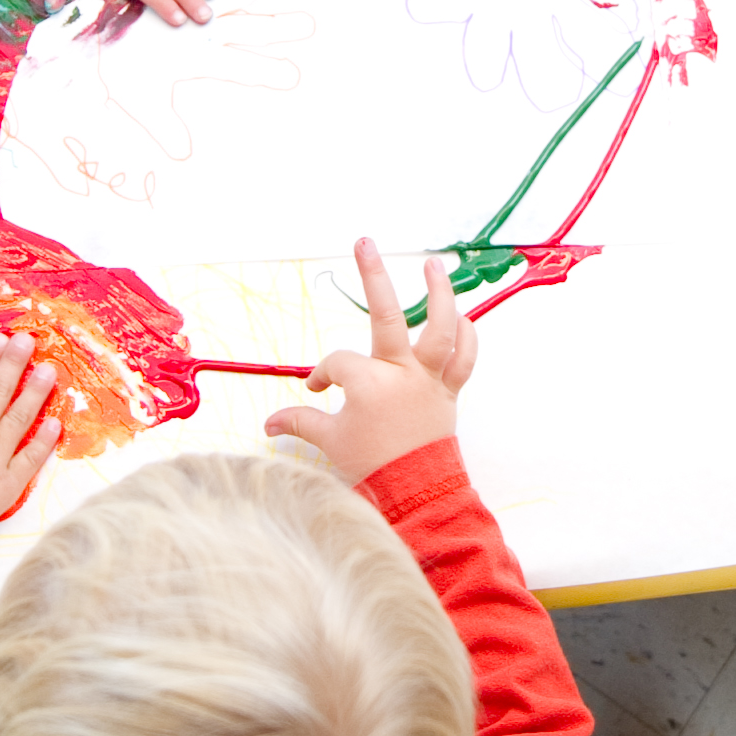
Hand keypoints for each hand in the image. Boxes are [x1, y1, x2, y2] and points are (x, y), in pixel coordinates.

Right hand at [266, 238, 476, 481]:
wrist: (416, 493)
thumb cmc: (373, 466)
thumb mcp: (330, 442)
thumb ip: (300, 423)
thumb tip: (268, 424)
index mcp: (368, 383)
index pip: (337, 363)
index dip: (322, 375)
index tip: (317, 390)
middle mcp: (401, 373)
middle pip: (386, 316)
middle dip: (373, 276)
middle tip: (365, 242)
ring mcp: (429, 379)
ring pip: (441, 328)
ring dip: (439, 293)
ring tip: (434, 264)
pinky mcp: (449, 391)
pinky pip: (464, 358)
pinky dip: (467, 337)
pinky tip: (464, 317)